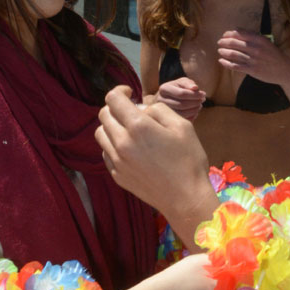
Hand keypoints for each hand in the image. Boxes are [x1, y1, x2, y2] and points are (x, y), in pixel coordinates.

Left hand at [96, 85, 214, 244]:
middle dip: (115, 108)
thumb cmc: (188, 160)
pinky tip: (130, 149)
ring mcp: (116, 161)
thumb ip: (159, 110)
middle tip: (131, 112)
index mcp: (138, 127)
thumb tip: (143, 110)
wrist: (185, 198)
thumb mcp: (183, 126)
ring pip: (101, 134)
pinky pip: (106, 153)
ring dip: (112, 126)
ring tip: (129, 130)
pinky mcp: (117, 175)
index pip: (113, 99)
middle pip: (104, 115)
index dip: (120, 91)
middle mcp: (121, 142)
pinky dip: (113, 145)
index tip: (129, 93)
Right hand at [154, 75, 205, 121]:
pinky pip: (181, 121)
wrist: (165, 98)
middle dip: (195, 103)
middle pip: (181, 105)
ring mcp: (162, 112)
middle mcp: (160, 100)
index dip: (195, 95)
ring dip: (194, 110)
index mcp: (164, 89)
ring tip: (199, 106)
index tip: (203, 94)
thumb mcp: (182, 82)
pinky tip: (195, 112)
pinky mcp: (166, 120)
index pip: (182, 94)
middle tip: (202, 101)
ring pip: (181, 114)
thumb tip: (195, 88)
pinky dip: (191, 117)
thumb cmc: (177, 88)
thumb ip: (188, 83)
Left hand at [217, 29, 289, 87]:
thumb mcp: (266, 42)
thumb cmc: (274, 55)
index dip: (229, 34)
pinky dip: (226, 63)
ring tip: (220, 50)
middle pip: (234, 43)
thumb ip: (253, 36)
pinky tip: (221, 61)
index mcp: (259, 39)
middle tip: (219, 42)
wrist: (284, 70)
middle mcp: (256, 48)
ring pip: (233, 54)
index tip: (224, 35)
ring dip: (223, 52)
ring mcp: (254, 60)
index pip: (240, 34)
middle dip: (224, 42)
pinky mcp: (252, 70)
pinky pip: (235, 66)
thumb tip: (237, 30)